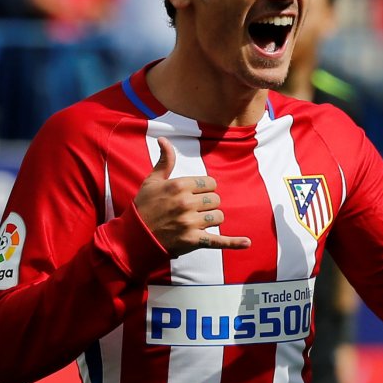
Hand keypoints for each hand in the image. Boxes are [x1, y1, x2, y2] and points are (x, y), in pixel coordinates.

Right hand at [134, 137, 251, 256]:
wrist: (135, 237)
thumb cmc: (143, 207)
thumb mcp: (152, 181)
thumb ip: (165, 160)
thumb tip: (164, 139)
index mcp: (179, 185)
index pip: (210, 183)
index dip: (204, 189)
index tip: (194, 194)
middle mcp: (186, 203)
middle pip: (215, 199)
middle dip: (208, 204)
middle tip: (193, 210)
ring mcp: (190, 223)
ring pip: (218, 217)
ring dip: (212, 219)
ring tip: (197, 222)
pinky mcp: (193, 241)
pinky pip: (219, 241)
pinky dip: (234, 243)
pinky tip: (247, 242)